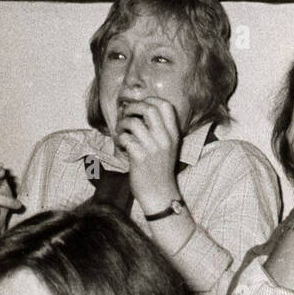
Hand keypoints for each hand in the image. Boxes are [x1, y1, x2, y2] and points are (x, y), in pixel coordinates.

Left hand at [115, 96, 183, 214]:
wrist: (159, 194)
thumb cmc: (160, 171)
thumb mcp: (168, 148)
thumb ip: (160, 131)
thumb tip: (140, 112)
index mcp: (173, 134)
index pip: (165, 105)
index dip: (150, 100)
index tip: (139, 106)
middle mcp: (164, 139)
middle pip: (148, 108)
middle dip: (133, 107)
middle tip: (126, 114)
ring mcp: (152, 148)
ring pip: (133, 122)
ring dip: (122, 124)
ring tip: (121, 132)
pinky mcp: (140, 158)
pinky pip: (125, 138)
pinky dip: (120, 139)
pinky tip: (121, 145)